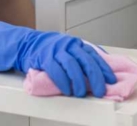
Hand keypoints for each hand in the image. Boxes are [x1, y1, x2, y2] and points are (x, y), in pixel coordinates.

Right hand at [0, 20, 115, 97]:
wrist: (26, 44)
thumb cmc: (48, 50)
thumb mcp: (67, 49)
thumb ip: (81, 56)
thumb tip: (100, 66)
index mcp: (76, 43)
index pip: (94, 56)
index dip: (104, 68)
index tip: (111, 80)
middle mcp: (68, 45)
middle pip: (86, 61)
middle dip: (95, 77)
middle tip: (100, 90)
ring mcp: (56, 50)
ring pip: (73, 67)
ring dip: (79, 82)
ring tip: (81, 93)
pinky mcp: (45, 57)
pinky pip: (57, 71)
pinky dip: (63, 82)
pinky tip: (66, 90)